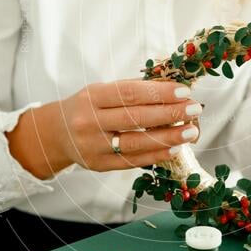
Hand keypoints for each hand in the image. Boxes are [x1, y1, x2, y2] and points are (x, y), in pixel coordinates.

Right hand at [6, 79, 202, 178]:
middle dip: (170, 113)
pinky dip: (155, 155)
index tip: (184, 91)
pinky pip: (132, 161)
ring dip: (168, 137)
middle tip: (194, 109)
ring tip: (190, 131)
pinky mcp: (98, 165)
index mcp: (93, 96)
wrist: (56, 133)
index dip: (159, 93)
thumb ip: (135, 88)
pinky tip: (174, 148)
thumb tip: (173, 86)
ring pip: (136, 143)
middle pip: (136, 118)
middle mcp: (90, 121)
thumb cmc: (89, 107)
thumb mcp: (103, 90)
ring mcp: (93, 146)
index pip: (130, 93)